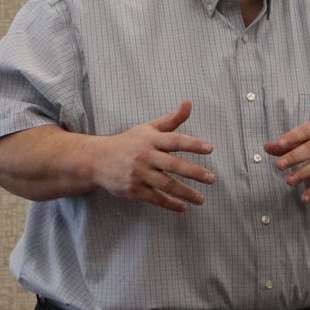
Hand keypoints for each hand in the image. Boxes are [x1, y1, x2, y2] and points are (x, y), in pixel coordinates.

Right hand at [88, 101, 214, 212]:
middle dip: (193, 172)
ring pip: (165, 184)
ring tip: (201, 199)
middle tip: (212, 178)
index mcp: (151, 140)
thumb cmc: (129, 142)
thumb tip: (189, 102)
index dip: (192, 144)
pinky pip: (154, 198)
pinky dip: (169, 204)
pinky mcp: (133, 189)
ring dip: (185, 192)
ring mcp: (139, 174)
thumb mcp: (148, 128)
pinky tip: (183, 207)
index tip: (210, 148)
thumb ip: (171, 119)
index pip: (175, 140)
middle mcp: (145, 156)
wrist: (97, 159)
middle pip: (172, 164)